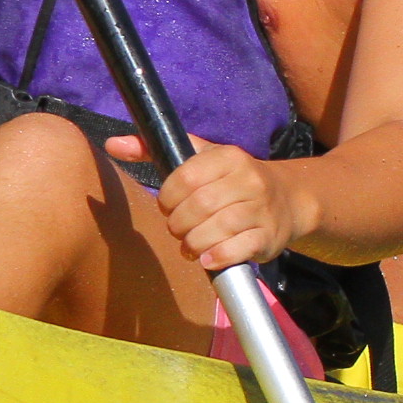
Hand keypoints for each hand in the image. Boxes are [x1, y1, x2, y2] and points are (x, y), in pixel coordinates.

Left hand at [107, 136, 312, 270]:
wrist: (289, 199)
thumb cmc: (232, 180)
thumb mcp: (200, 158)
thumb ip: (154, 151)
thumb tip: (112, 145)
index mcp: (229, 156)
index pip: (186, 177)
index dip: (168, 197)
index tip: (167, 205)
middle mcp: (249, 180)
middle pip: (198, 207)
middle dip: (178, 224)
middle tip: (177, 229)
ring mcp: (261, 209)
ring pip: (216, 230)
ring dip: (193, 243)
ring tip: (190, 245)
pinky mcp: (268, 237)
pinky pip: (236, 250)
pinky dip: (215, 257)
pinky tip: (207, 258)